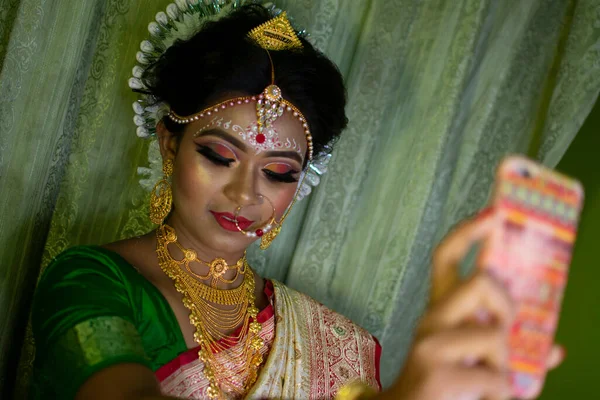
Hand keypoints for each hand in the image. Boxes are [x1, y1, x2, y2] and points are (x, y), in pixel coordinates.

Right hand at [379, 211, 564, 399]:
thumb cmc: (445, 385)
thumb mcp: (472, 359)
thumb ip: (510, 348)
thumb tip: (556, 350)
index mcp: (439, 311)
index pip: (445, 258)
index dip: (468, 232)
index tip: (493, 214)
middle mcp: (431, 319)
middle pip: (480, 282)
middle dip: (507, 305)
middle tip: (506, 331)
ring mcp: (431, 344)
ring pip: (495, 334)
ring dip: (505, 366)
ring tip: (493, 381)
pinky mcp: (438, 373)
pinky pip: (497, 377)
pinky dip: (502, 393)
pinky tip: (487, 397)